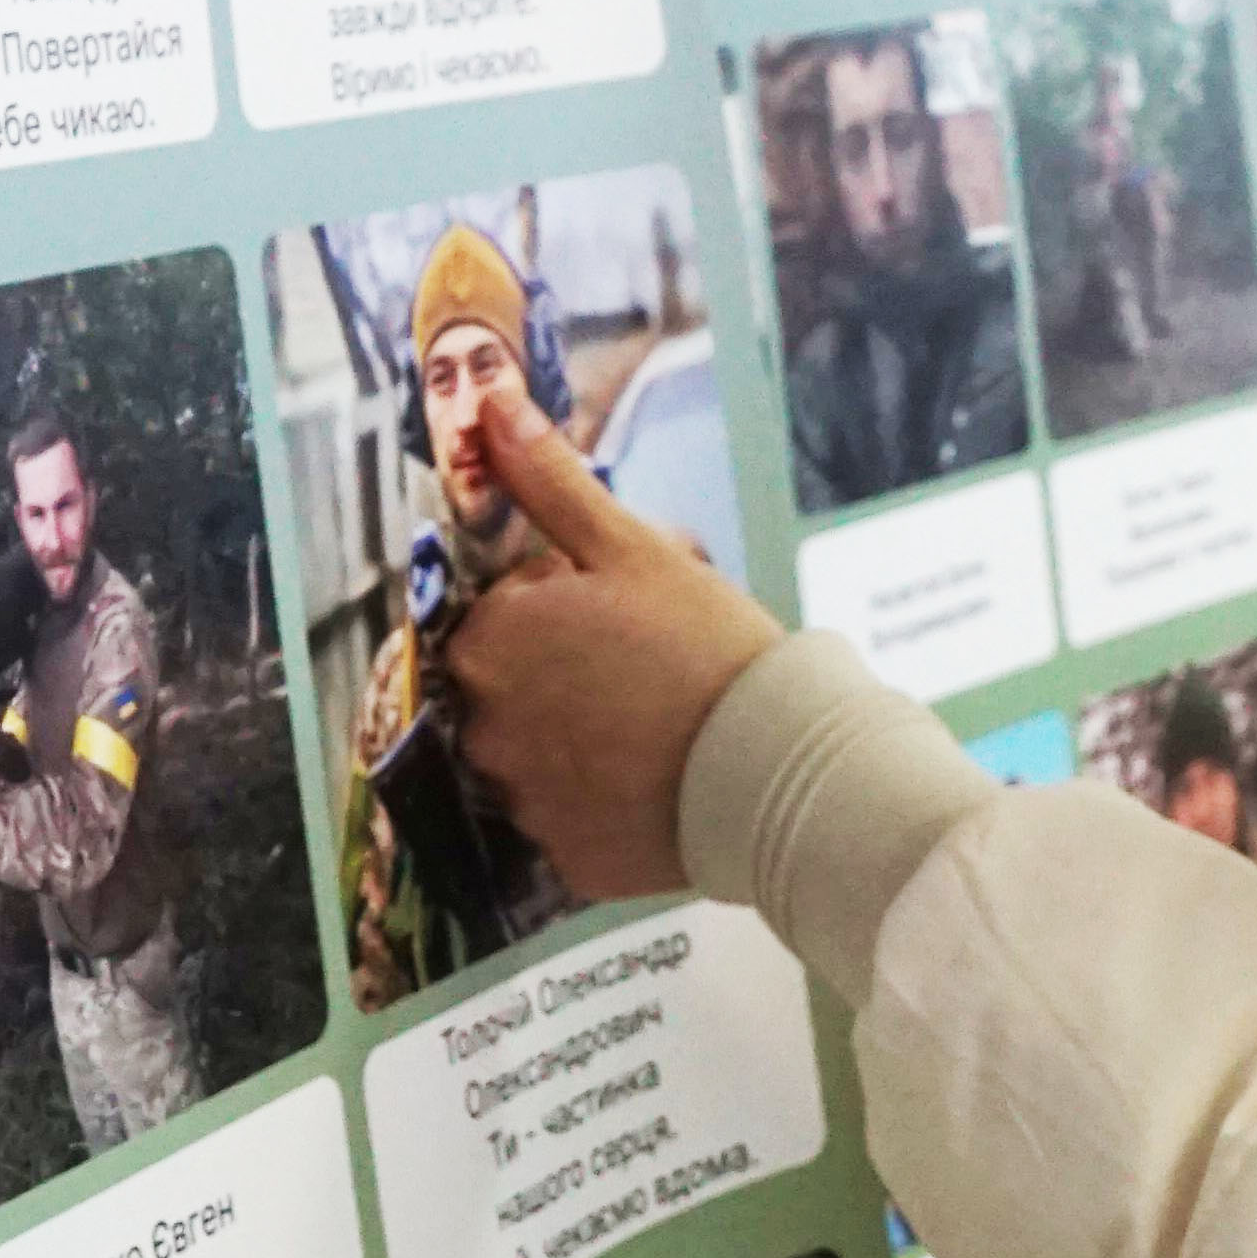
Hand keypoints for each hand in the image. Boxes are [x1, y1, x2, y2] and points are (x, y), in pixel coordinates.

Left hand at [444, 385, 780, 901]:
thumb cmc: (704, 643)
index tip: (612, 614)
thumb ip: (550, 481)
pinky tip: (650, 782)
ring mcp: (520, 798)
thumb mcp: (630, 548)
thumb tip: (490, 403)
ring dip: (570, 743)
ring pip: (530, 758)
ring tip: (650, 730)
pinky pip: (564, 821)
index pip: (496, 617)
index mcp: (490, 642)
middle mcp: (483, 725)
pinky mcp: (559, 855)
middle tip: (638, 670)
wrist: (773, 765)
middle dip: (555, 676)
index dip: (554, 609)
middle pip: (503, 690)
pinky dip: (596, 803)